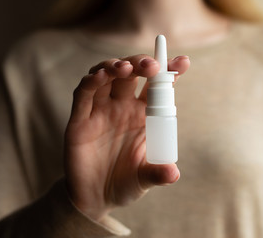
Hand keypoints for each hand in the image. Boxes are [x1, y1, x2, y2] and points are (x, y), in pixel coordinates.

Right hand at [64, 54, 189, 220]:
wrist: (96, 199)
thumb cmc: (125, 184)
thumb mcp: (145, 179)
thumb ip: (158, 174)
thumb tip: (173, 173)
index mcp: (142, 116)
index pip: (156, 87)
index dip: (168, 72)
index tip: (182, 62)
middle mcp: (122, 108)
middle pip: (131, 75)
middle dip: (141, 64)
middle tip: (151, 66)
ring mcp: (100, 111)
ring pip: (106, 77)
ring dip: (115, 67)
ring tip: (125, 68)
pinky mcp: (79, 120)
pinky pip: (83, 95)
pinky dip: (91, 82)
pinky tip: (100, 76)